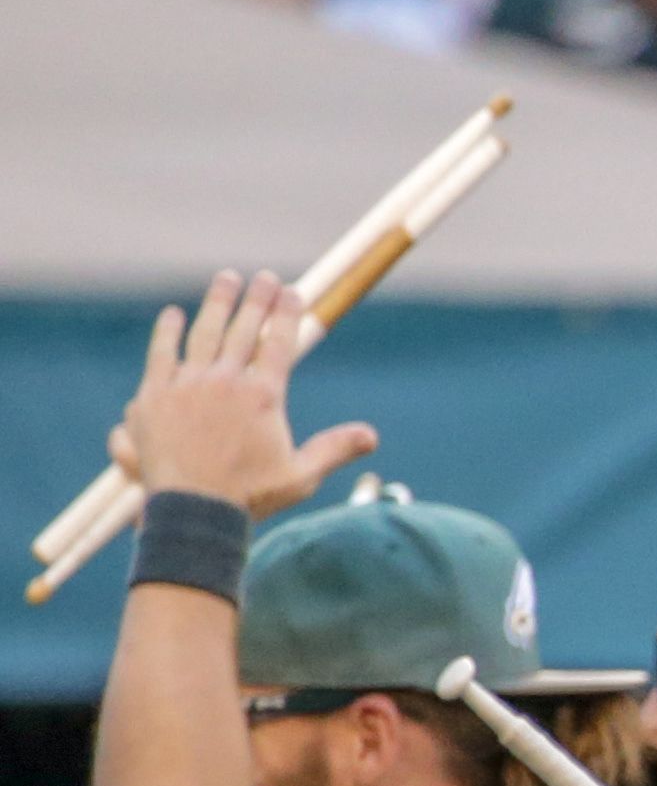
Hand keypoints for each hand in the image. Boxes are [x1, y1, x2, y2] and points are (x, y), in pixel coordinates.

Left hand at [119, 272, 373, 514]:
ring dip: (217, 303)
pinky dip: (168, 332)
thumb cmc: (249, 496)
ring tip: (226, 279)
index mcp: (264, 396)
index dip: (286, 314)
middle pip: (243, 329)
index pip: (279, 343)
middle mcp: (226, 381)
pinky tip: (174, 315)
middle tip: (263, 276)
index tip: (291, 291)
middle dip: (256, 299)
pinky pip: (162, 354)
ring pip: (204, 333)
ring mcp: (188, 384)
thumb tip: (372, 435)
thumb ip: (334, 449)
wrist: (194, 509)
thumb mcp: (301, 476)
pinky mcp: (155, 394)